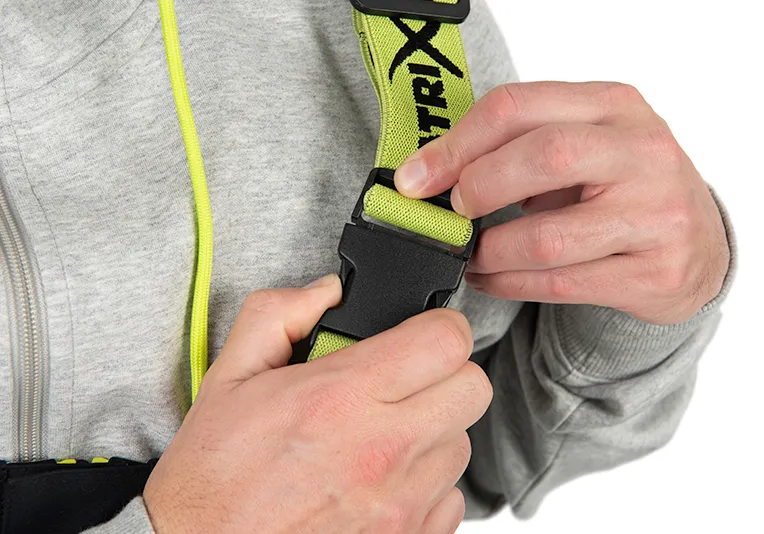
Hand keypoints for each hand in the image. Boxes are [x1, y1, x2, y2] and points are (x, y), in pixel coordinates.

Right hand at [143, 274, 491, 533]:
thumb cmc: (215, 478)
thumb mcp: (230, 377)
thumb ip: (279, 315)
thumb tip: (328, 292)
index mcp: (340, 397)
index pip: (446, 340)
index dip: (439, 327)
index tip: (422, 334)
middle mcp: (382, 451)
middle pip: (472, 389)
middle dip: (445, 375)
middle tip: (405, 382)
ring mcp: (401, 503)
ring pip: (463, 443)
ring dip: (433, 432)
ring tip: (382, 437)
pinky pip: (452, 497)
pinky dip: (427, 485)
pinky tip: (383, 480)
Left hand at [396, 81, 729, 324]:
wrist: (696, 248)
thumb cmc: (623, 190)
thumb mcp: (583, 147)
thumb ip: (519, 148)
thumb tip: (431, 175)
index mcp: (615, 107)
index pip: (519, 106)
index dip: (455, 144)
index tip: (415, 177)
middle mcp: (644, 153)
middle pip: (544, 155)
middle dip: (478, 186)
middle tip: (451, 213)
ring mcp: (656, 216)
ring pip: (546, 237)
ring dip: (489, 251)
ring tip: (469, 254)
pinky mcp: (654, 274)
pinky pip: (560, 284)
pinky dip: (509, 284)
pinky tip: (491, 278)